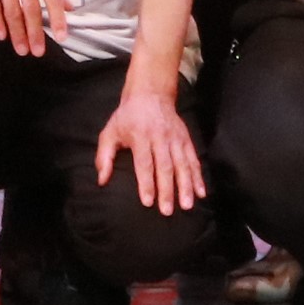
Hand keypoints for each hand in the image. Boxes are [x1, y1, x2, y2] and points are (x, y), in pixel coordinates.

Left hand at [93, 90, 204, 213]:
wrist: (151, 93)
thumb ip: (104, 156)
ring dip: (186, 186)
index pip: (145, 163)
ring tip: (187, 205)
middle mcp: (160, 137)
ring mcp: (176, 138)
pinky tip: (201, 192)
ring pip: (182, 164)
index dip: (146, 183)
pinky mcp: (186, 139)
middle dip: (167, 190)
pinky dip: (198, 176)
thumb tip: (101, 181)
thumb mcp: (110, 131)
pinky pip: (194, 159)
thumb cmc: (127, 117)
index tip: (147, 201)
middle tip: (167, 211)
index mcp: (140, 136)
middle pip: (165, 166)